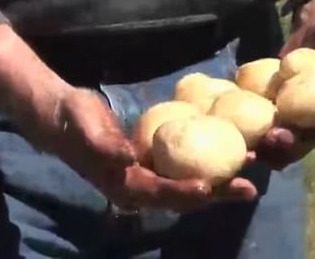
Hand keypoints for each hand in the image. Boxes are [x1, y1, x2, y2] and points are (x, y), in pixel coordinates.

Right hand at [0, 25, 257, 212]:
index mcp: (123, 185)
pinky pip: (184, 170)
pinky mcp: (154, 165)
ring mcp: (148, 178)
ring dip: (218, 183)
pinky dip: (207, 166)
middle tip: (249, 188)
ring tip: (250, 173)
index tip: (209, 187)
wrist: (63, 118)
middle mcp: (139, 188)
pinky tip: (229, 157)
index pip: (160, 193)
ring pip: (188, 186)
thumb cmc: (74, 121)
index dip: (185, 192)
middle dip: (216, 194)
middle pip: (183, 197)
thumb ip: (104, 145)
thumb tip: (128, 159)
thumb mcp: (85, 128)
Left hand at [255, 0, 314, 169]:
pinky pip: (264, 120)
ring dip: (260, 147)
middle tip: (254, 145)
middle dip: (276, 149)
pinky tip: (229, 126)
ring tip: (241, 147)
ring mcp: (297, 115)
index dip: (302, 139)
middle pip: (298, 145)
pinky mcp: (278, 106)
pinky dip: (248, 126)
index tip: (279, 134)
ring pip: (279, 140)